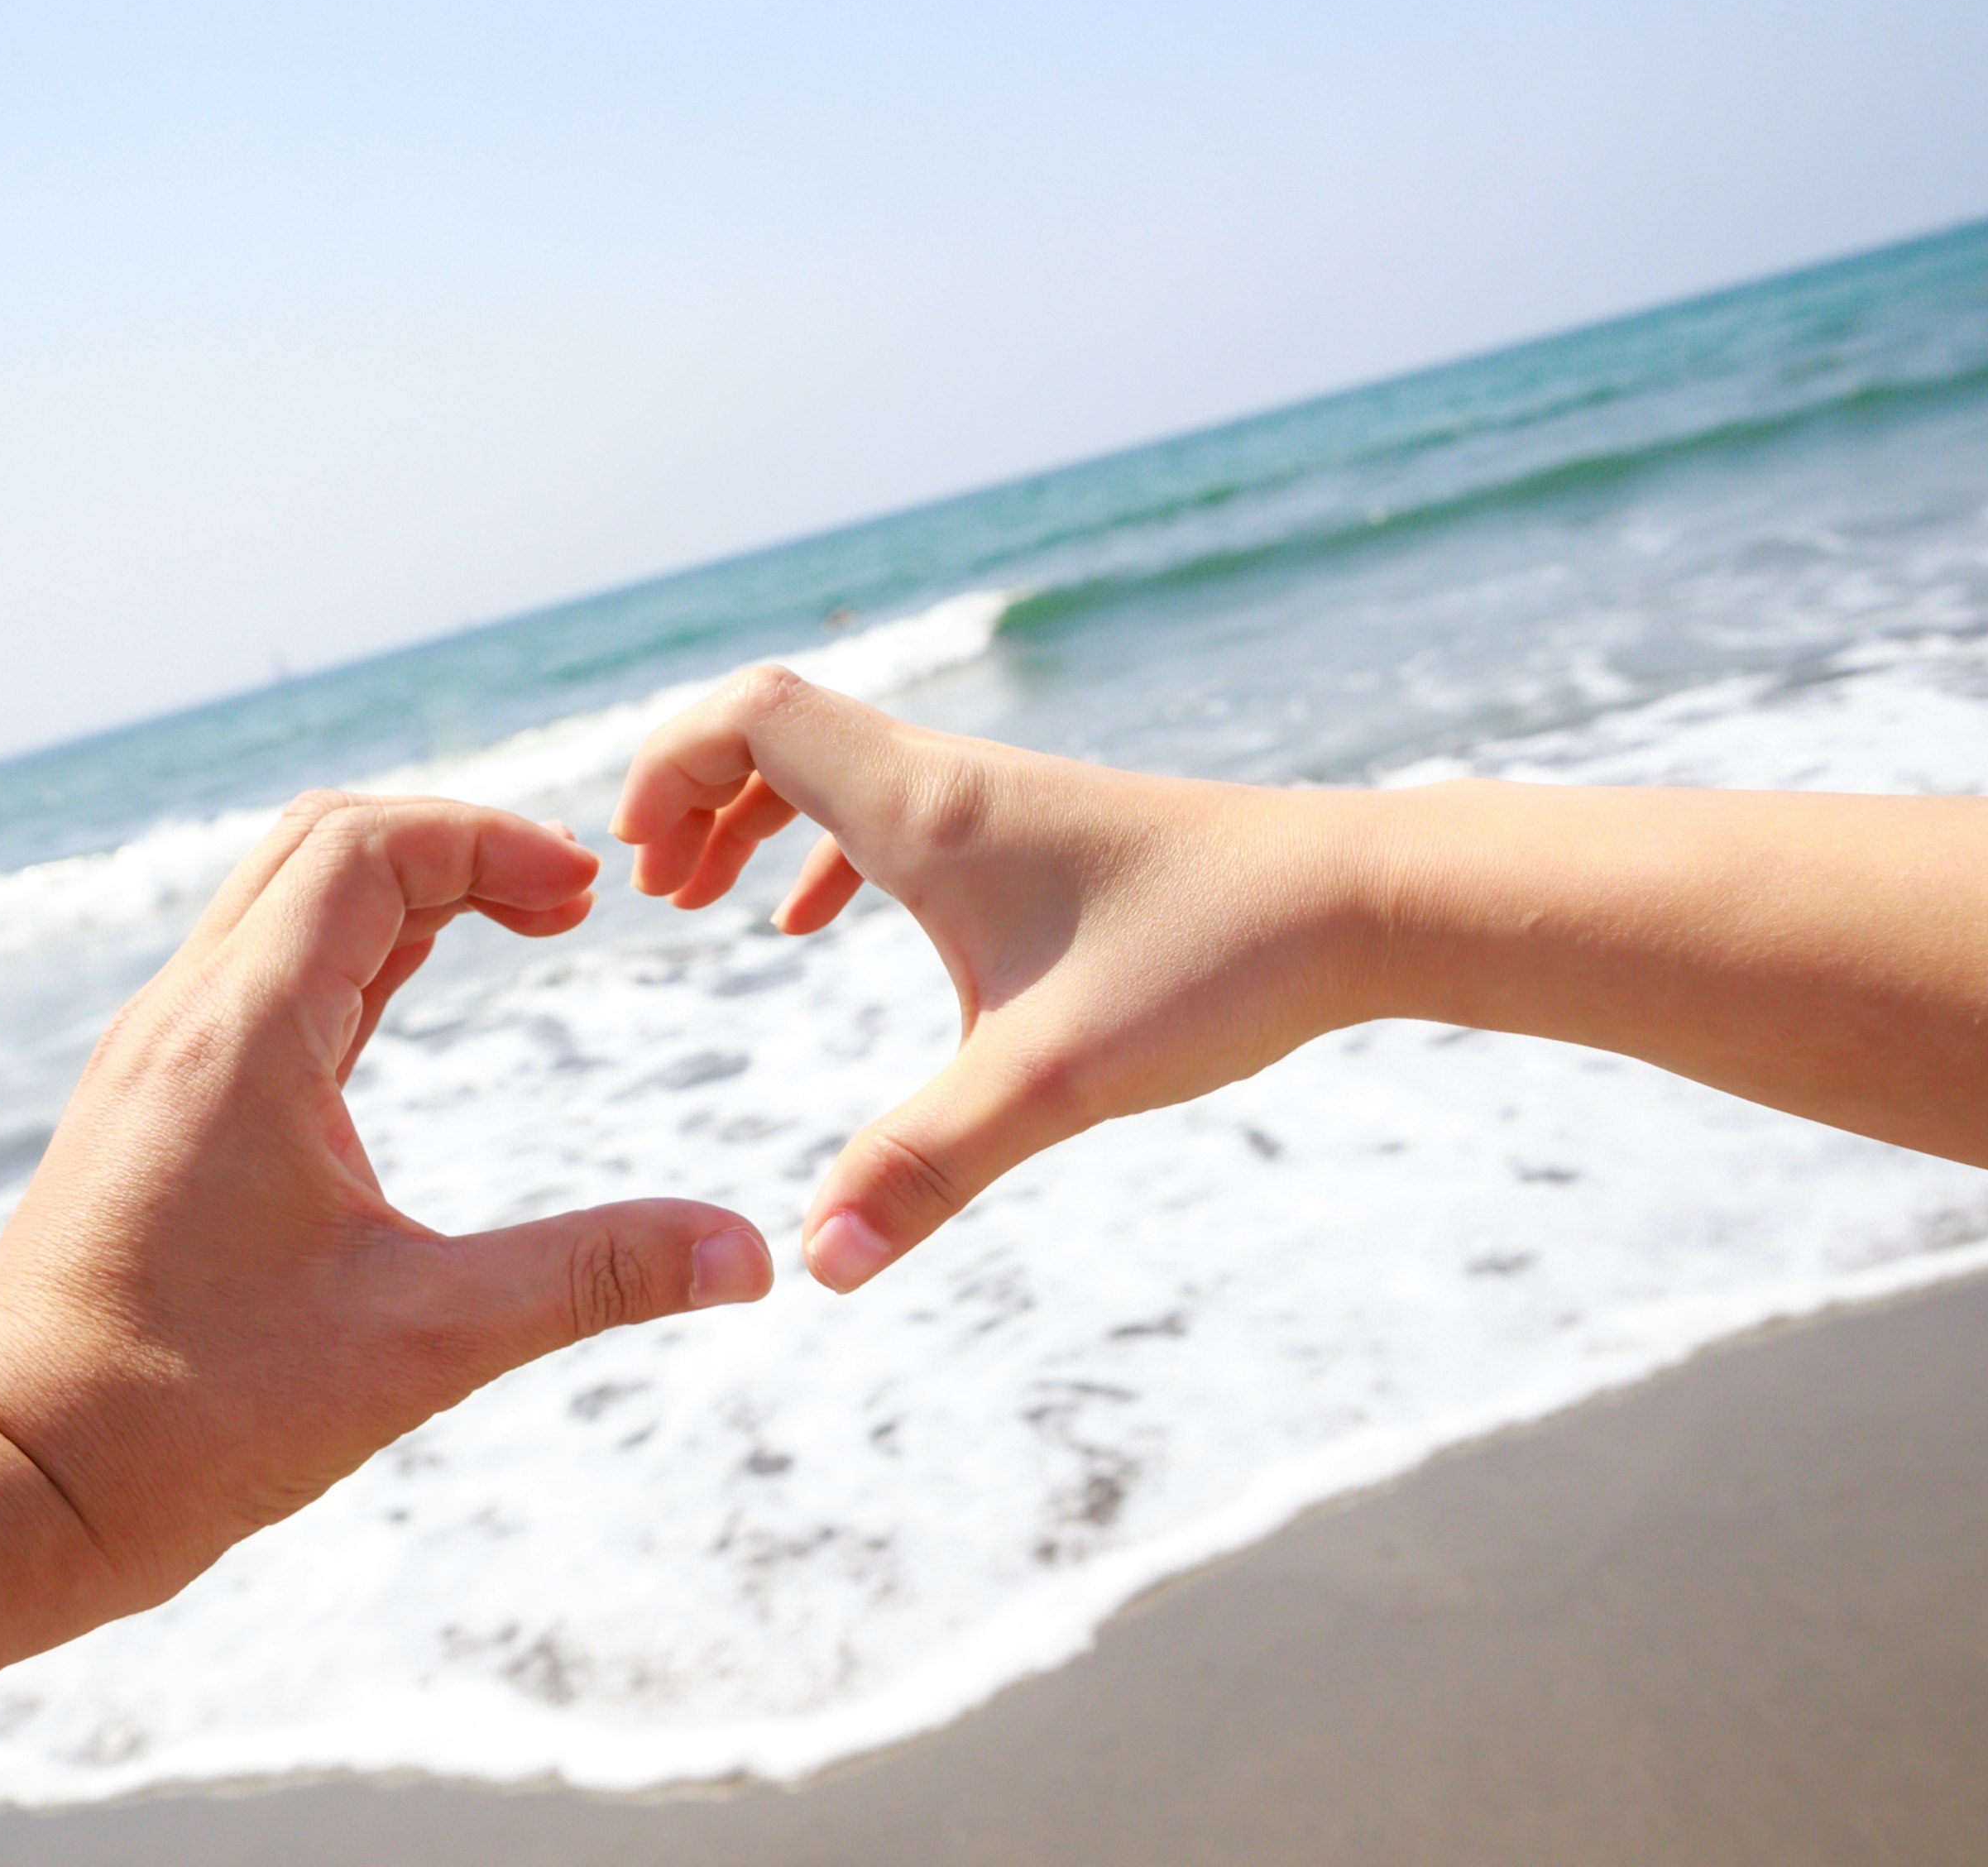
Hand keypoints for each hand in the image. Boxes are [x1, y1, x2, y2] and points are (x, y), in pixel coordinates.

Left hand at [0, 790, 777, 1613]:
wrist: (0, 1490)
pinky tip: (404, 1008)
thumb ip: (591, 1278)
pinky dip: (345, 954)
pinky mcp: (144, 1112)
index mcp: (243, 1034)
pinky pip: (253, 977)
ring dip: (398, 893)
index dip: (492, 843)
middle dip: (454, 844)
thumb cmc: (190, 1418)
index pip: (371, 844)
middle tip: (563, 905)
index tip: (588, 900)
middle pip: (321, 840)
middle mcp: (183, 1018)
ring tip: (515, 932)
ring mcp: (153, 1062)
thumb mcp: (421, 1344)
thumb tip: (751, 1258)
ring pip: (279, 901)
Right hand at [613, 670, 1373, 1290]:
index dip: (664, 768)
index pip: (747, 718)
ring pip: (834, 765)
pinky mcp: (1039, 832)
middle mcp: (952, 782)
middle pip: (773, 727)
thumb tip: (817, 1269)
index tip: (633, 867)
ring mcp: (999, 800)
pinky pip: (893, 807)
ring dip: (754, 819)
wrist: (1353, 903)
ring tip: (711, 907)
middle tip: (652, 895)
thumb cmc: (1210, 966)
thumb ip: (926, 1168)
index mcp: (926, 810)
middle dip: (689, 796)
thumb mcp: (1053, 1081)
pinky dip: (828, 847)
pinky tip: (821, 924)